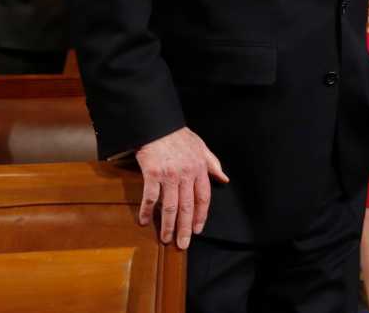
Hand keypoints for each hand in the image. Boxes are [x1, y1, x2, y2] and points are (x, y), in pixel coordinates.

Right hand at [135, 127, 229, 248]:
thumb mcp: (201, 146)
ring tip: (165, 239)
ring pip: (169, 206)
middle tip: (183, 244)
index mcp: (199, 168)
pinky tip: (144, 221)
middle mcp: (186, 174)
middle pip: (187, 207)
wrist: (157, 124)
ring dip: (167, 225)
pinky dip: (146, 211)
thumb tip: (224, 178)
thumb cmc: (179, 136)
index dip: (201, 215)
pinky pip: (149, 197)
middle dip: (185, 228)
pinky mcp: (152, 173)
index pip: (203, 197)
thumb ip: (212, 164)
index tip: (198, 229)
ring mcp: (169, 175)